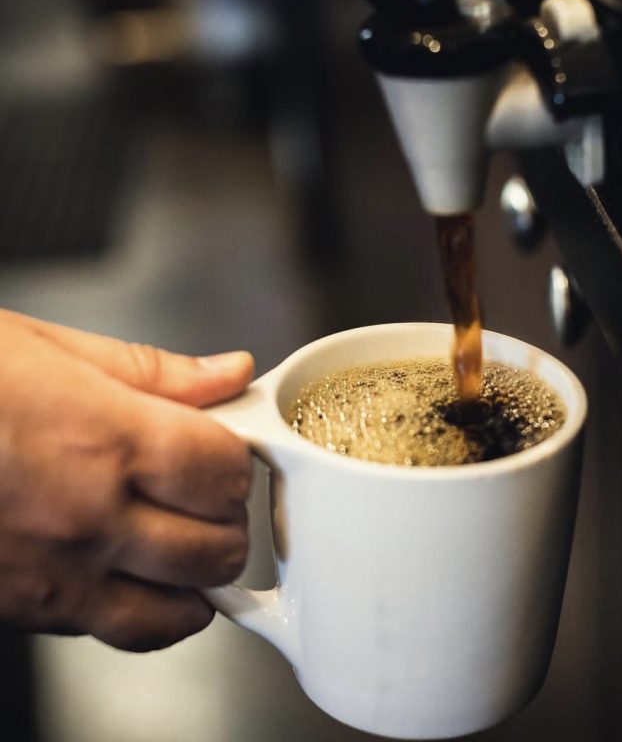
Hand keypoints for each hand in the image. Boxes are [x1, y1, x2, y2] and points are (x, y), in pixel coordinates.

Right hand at [0, 309, 253, 651]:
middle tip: (206, 487)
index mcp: (103, 439)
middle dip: (227, 518)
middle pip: (217, 550)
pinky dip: (150, 610)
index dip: (237, 459)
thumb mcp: (50, 347)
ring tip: (180, 531)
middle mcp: (87, 517)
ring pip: (181, 611)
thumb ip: (155, 371)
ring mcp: (56, 575)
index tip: (226, 445)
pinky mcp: (24, 611)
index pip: (224, 473)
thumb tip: (228, 373)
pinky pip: (121, 633)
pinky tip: (134, 567)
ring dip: (198, 574)